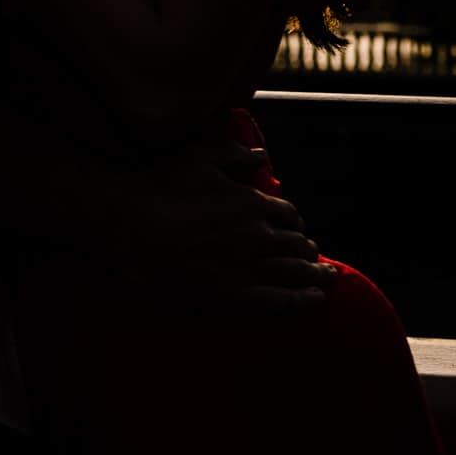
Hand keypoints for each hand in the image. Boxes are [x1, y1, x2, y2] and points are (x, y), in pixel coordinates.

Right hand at [107, 136, 339, 312]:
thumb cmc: (159, 185)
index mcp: (252, 203)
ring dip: (317, 276)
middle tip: (314, 256)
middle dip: (309, 249)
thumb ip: (234, 153)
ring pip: (296, 273)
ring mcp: (249, 268)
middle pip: (298, 245)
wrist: (127, 224)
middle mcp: (259, 236)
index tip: (294, 227)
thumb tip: (263, 156)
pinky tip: (315, 299)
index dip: (294, 221)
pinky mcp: (234, 296)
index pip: (288, 214)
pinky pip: (280, 301)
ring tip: (328, 278)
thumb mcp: (198, 156)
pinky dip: (302, 300)